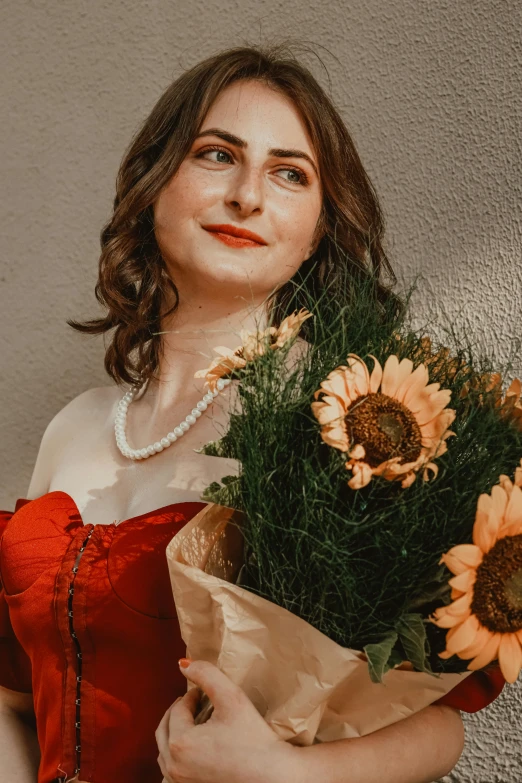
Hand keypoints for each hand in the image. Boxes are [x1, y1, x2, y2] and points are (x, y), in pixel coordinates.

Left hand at [155, 658, 300, 782]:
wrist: (272, 775)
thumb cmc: (254, 737)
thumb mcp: (231, 697)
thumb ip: (206, 674)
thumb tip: (183, 664)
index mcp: (181, 742)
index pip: (178, 709)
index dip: (190, 696)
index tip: (203, 692)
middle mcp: (174, 766)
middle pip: (165, 729)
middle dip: (178, 712)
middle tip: (194, 702)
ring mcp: (179, 781)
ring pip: (165, 751)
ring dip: (174, 732)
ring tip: (193, 721)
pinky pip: (171, 770)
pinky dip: (176, 755)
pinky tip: (192, 747)